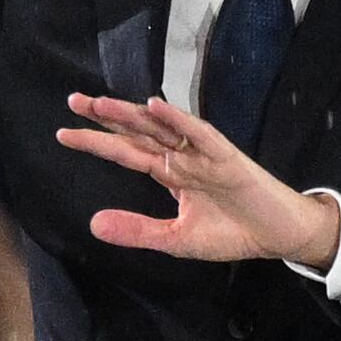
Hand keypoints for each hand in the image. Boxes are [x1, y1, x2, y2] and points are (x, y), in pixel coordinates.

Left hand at [54, 94, 340, 269]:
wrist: (277, 238)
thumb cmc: (231, 233)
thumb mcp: (175, 239)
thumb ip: (137, 231)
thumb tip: (93, 224)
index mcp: (169, 173)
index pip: (126, 152)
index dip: (97, 142)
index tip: (63, 133)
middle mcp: (182, 157)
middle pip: (138, 131)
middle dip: (106, 118)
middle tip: (73, 101)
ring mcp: (203, 154)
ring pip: (162, 128)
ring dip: (133, 114)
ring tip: (101, 104)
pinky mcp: (227, 158)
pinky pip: (200, 135)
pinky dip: (179, 121)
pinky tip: (156, 107)